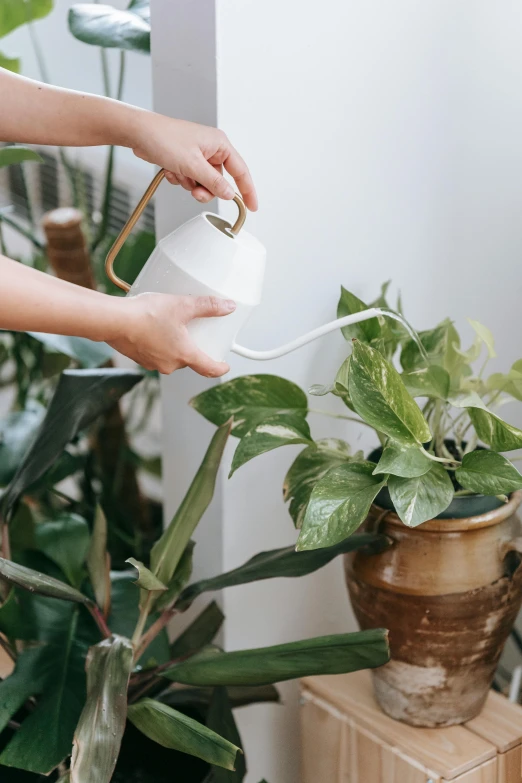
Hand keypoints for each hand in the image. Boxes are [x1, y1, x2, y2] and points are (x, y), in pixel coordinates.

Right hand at [108, 293, 235, 376]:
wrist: (114, 320)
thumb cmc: (146, 315)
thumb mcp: (183, 305)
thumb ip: (208, 306)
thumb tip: (228, 306)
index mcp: (184, 355)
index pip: (208, 368)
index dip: (220, 368)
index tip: (224, 366)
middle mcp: (169, 364)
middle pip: (188, 359)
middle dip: (192, 347)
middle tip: (194, 332)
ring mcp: (153, 363)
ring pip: (171, 356)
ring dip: (174, 345)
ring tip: (171, 325)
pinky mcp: (139, 358)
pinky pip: (155, 353)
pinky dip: (158, 344)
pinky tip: (153, 328)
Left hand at [131, 114, 257, 210]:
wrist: (140, 134)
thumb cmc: (164, 138)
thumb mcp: (193, 165)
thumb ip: (214, 182)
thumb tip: (229, 194)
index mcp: (220, 144)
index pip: (241, 171)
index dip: (247, 191)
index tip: (252, 207)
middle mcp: (211, 149)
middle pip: (219, 182)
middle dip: (205, 189)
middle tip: (195, 191)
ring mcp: (198, 156)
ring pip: (203, 183)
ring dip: (190, 184)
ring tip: (179, 174)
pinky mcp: (186, 161)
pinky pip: (190, 180)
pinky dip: (181, 180)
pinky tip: (171, 169)